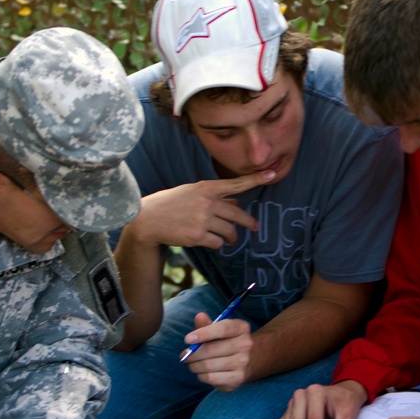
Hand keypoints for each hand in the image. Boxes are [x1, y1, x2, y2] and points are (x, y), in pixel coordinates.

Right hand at [132, 170, 274, 249]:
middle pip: (237, 215)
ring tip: (229, 239)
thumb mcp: (192, 193)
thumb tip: (235, 204)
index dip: (255, 179)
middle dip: (248, 222)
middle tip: (254, 227)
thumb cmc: (171, 204)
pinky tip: (210, 241)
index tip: (271, 174)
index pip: (235, 184)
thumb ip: (214, 197)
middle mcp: (206, 202)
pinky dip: (217, 244)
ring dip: (231, 237)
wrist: (148, 219)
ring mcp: (202, 219)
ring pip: (229, 231)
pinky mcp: (197, 236)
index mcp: (206, 188)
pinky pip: (218, 242)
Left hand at [183, 311, 253, 390]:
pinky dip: (201, 375)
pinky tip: (201, 372)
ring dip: (194, 366)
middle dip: (193, 353)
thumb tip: (199, 316)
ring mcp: (243, 362)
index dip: (203, 333)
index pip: (222, 329)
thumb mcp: (220, 330)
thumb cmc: (228, 342)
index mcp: (241, 328)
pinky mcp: (238, 378)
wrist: (250, 360)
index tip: (187, 339)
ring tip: (192, 364)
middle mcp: (245, 344)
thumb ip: (207, 324)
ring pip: (209, 365)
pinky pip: (211, 378)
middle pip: (211, 349)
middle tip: (185, 355)